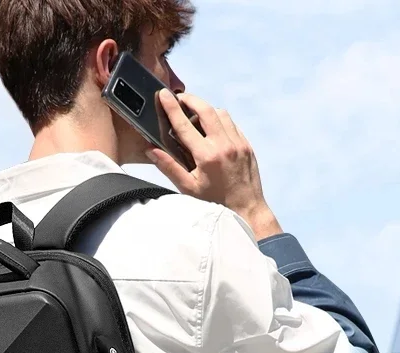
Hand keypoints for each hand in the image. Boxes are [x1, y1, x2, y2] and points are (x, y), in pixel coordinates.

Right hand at [146, 90, 282, 239]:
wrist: (246, 210)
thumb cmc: (215, 203)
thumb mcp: (188, 189)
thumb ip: (169, 168)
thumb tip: (152, 151)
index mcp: (207, 157)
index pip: (184, 125)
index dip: (171, 108)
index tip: (163, 95)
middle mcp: (224, 146)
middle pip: (206, 110)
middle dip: (191, 100)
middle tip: (179, 98)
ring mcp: (238, 143)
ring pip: (221, 114)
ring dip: (206, 110)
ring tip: (195, 116)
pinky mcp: (246, 146)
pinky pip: (232, 124)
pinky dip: (220, 121)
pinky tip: (212, 129)